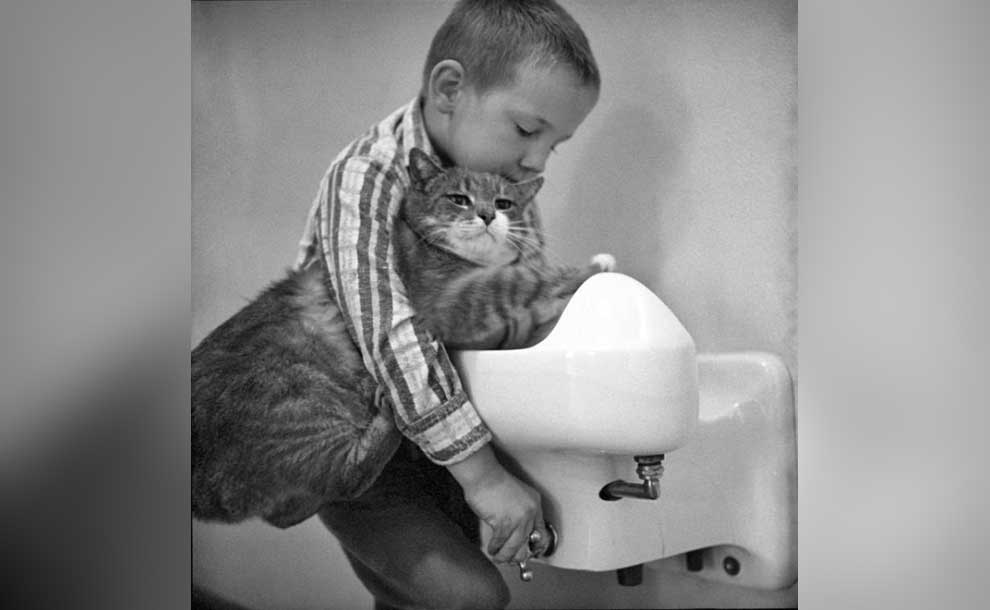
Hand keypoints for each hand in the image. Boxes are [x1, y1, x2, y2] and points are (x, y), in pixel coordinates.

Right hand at [447, 445, 549, 563]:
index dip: (535, 545)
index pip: (541, 531)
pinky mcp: (504, 523)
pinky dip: (495, 548)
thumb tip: (514, 534)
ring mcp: (519, 519)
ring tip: (498, 557)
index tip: (527, 552)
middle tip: (510, 558)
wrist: (484, 475)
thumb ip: (519, 512)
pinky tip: (491, 549)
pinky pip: (500, 543)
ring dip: (505, 556)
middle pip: (528, 543)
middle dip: (518, 555)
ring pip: (515, 547)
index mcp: (535, 504)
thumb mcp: (516, 495)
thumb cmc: (494, 482)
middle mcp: (530, 512)